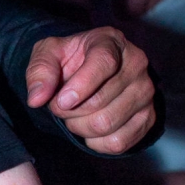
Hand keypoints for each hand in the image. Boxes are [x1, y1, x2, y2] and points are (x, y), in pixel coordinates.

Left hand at [26, 27, 155, 153]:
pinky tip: (89, 128)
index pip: (103, 63)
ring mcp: (145, 92)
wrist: (89, 72)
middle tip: (60, 106)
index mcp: (111, 42)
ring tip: (74, 115)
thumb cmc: (69, 60)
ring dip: (79, 127)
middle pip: (100, 101)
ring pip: (106, 124)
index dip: (81, 86)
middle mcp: (136, 64)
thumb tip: (36, 99)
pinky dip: (95, 143)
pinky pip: (117, 143)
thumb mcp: (48, 54)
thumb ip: (39, 71)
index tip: (62, 101)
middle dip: (69, 111)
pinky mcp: (147, 117)